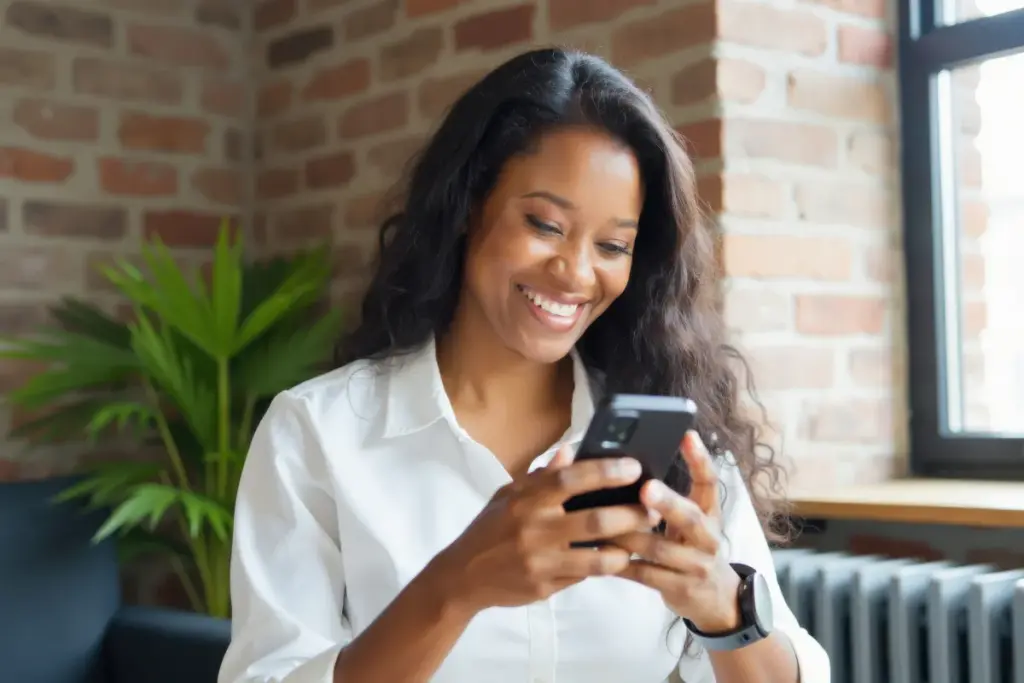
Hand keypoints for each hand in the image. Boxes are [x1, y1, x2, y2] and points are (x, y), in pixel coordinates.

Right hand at [436, 446, 654, 613]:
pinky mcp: (544, 586)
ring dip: (626, 547)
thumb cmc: (489, 529)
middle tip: (652, 508)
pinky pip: (584, 576)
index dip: (605, 471)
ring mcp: (541, 561)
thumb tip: (569, 452)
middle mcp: (534, 529)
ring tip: (643, 539)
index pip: (571, 479)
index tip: (633, 467)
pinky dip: (604, 566)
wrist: (462, 576)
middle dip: (630, 514)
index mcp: (526, 500)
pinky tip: (618, 559)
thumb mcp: (508, 495)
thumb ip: (540, 476)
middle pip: (594, 520)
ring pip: (597, 556)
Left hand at [611, 431, 741, 632]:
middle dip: (668, 502)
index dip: (700, 459)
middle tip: (646, 488)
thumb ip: (671, 499)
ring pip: (660, 549)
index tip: (686, 435)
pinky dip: (621, 563)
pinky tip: (601, 552)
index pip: (710, 483)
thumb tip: (633, 466)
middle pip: (690, 517)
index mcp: (710, 514)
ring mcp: (696, 565)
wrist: (716, 598)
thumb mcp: (692, 521)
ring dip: (629, 535)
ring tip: (603, 521)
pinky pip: (645, 574)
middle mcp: (708, 537)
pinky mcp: (679, 588)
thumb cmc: (692, 546)